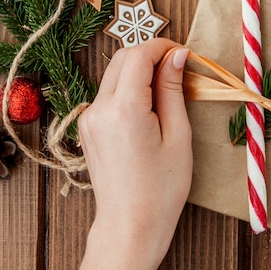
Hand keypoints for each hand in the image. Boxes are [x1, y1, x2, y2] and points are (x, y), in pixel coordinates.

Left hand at [78, 39, 191, 269]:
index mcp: (125, 109)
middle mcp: (99, 109)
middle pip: (122, 57)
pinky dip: (129, 87)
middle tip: (177, 69)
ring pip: (114, 73)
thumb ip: (173, 90)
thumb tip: (177, 56)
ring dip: (139, 70)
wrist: (131, 223)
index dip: (162, 46)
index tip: (183, 54)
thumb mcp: (178, 135)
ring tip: (166, 90)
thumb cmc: (161, 187)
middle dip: (150, 54)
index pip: (138, 55)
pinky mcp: (88, 126)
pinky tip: (149, 106)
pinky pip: (108, 92)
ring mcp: (89, 117)